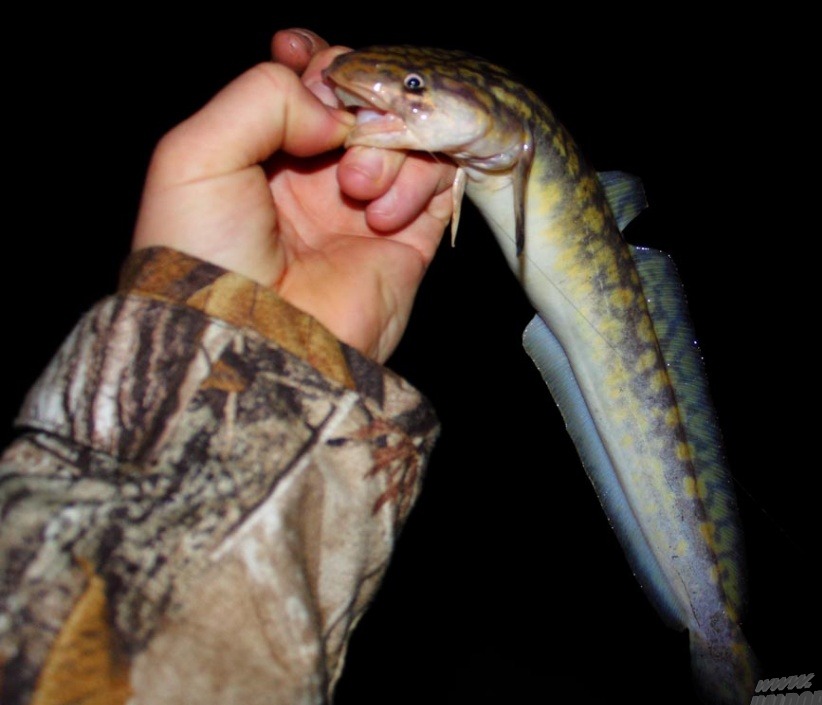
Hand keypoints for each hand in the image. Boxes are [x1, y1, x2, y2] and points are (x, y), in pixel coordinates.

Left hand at [132, 29, 455, 362]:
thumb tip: (334, 110)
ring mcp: (363, 209)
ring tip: (356, 189)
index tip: (310, 59)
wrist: (249, 344)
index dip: (319, 62)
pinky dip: (422, 179)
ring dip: (388, 147)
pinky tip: (383, 215)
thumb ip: (262, 97)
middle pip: (365, 101)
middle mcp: (315, 176)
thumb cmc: (206, 254)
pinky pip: (440, 181)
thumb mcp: (195, 155)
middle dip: (360, 98)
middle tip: (340, 129)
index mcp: (262, 151)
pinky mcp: (407, 242)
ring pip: (407, 135)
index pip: (309, 81)